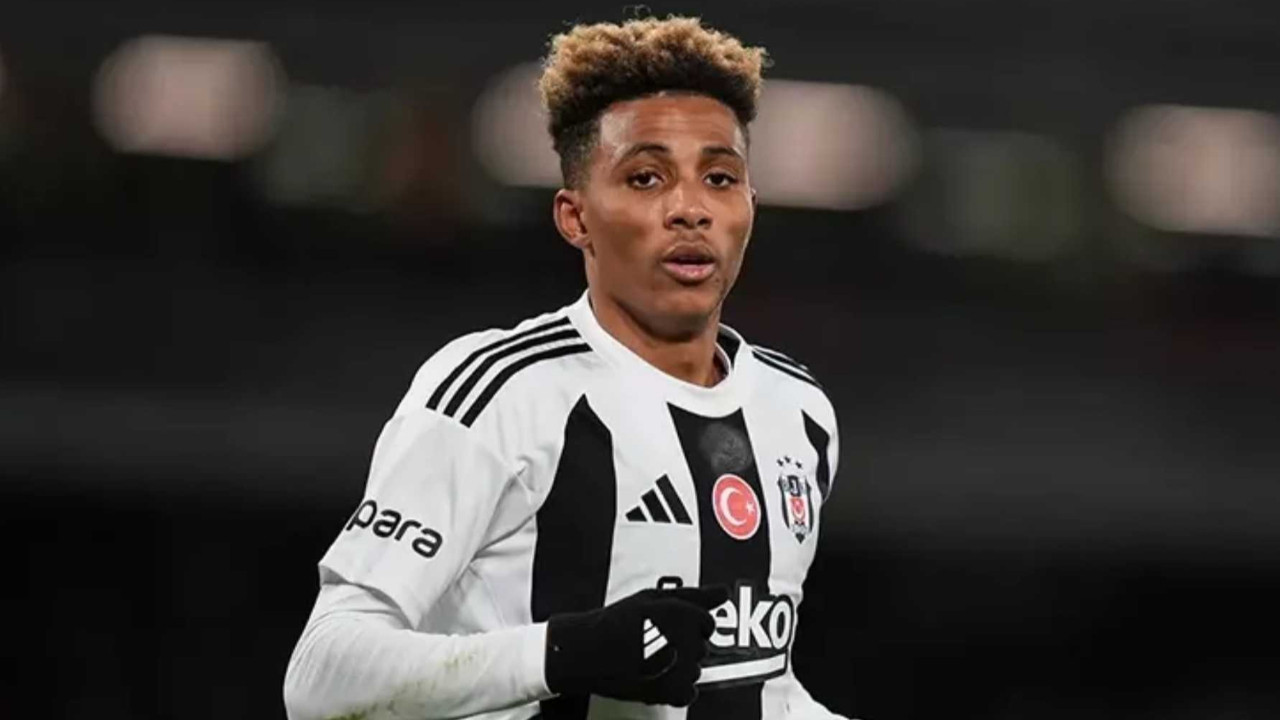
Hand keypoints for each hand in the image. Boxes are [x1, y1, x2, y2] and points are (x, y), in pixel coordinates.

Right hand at [545, 585, 728, 705]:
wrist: (587, 652)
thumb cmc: (615, 624)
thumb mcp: (654, 599)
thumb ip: (694, 596)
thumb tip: (721, 593)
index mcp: (685, 614)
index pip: (706, 623)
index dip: (687, 624)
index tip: (668, 627)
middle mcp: (687, 640)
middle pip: (701, 646)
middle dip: (682, 645)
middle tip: (653, 642)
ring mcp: (682, 668)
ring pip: (695, 669)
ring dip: (678, 667)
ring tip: (650, 659)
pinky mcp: (673, 692)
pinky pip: (688, 692)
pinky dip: (675, 689)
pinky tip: (655, 677)